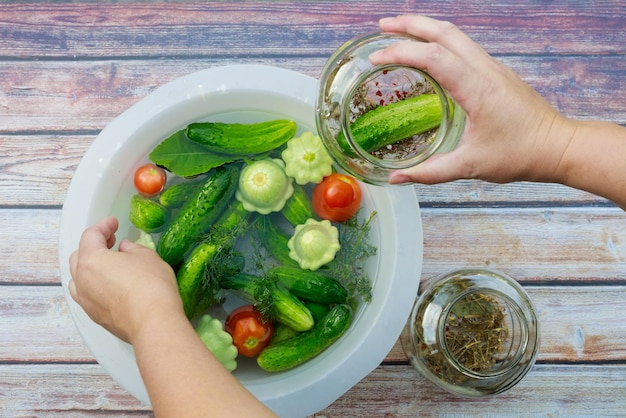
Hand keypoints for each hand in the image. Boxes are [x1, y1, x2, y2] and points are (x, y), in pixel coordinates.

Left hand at [68, 216, 182, 342]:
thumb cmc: (151, 285)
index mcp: (91, 260)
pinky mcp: (95, 316)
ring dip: (91, 267)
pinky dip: (95, 285)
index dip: (104, 226)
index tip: (115, 222)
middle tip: (111, 241)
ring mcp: (86, 301)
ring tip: (108, 264)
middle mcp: (81, 280)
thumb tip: (123, 249)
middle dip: (94, 246)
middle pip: (79, 257)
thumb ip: (131, 248)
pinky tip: (111, 285)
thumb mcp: (147, 256)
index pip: (91, 236)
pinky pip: (88, 295)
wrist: (153, 323)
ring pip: (79, 279)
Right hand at [369, 15, 573, 184]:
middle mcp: (485, 70)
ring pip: (456, 35)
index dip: (401, 52)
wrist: (558, 147)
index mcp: (478, 88)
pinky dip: (440, 41)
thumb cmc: (520, 155)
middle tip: (382, 26)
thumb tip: (397, 178)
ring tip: (399, 31)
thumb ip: (430, 172)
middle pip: (445, 31)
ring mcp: (493, 67)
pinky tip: (428, 53)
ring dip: (426, 28)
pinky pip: (464, 47)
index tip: (376, 58)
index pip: (434, 57)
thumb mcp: (471, 166)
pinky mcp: (496, 72)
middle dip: (411, 24)